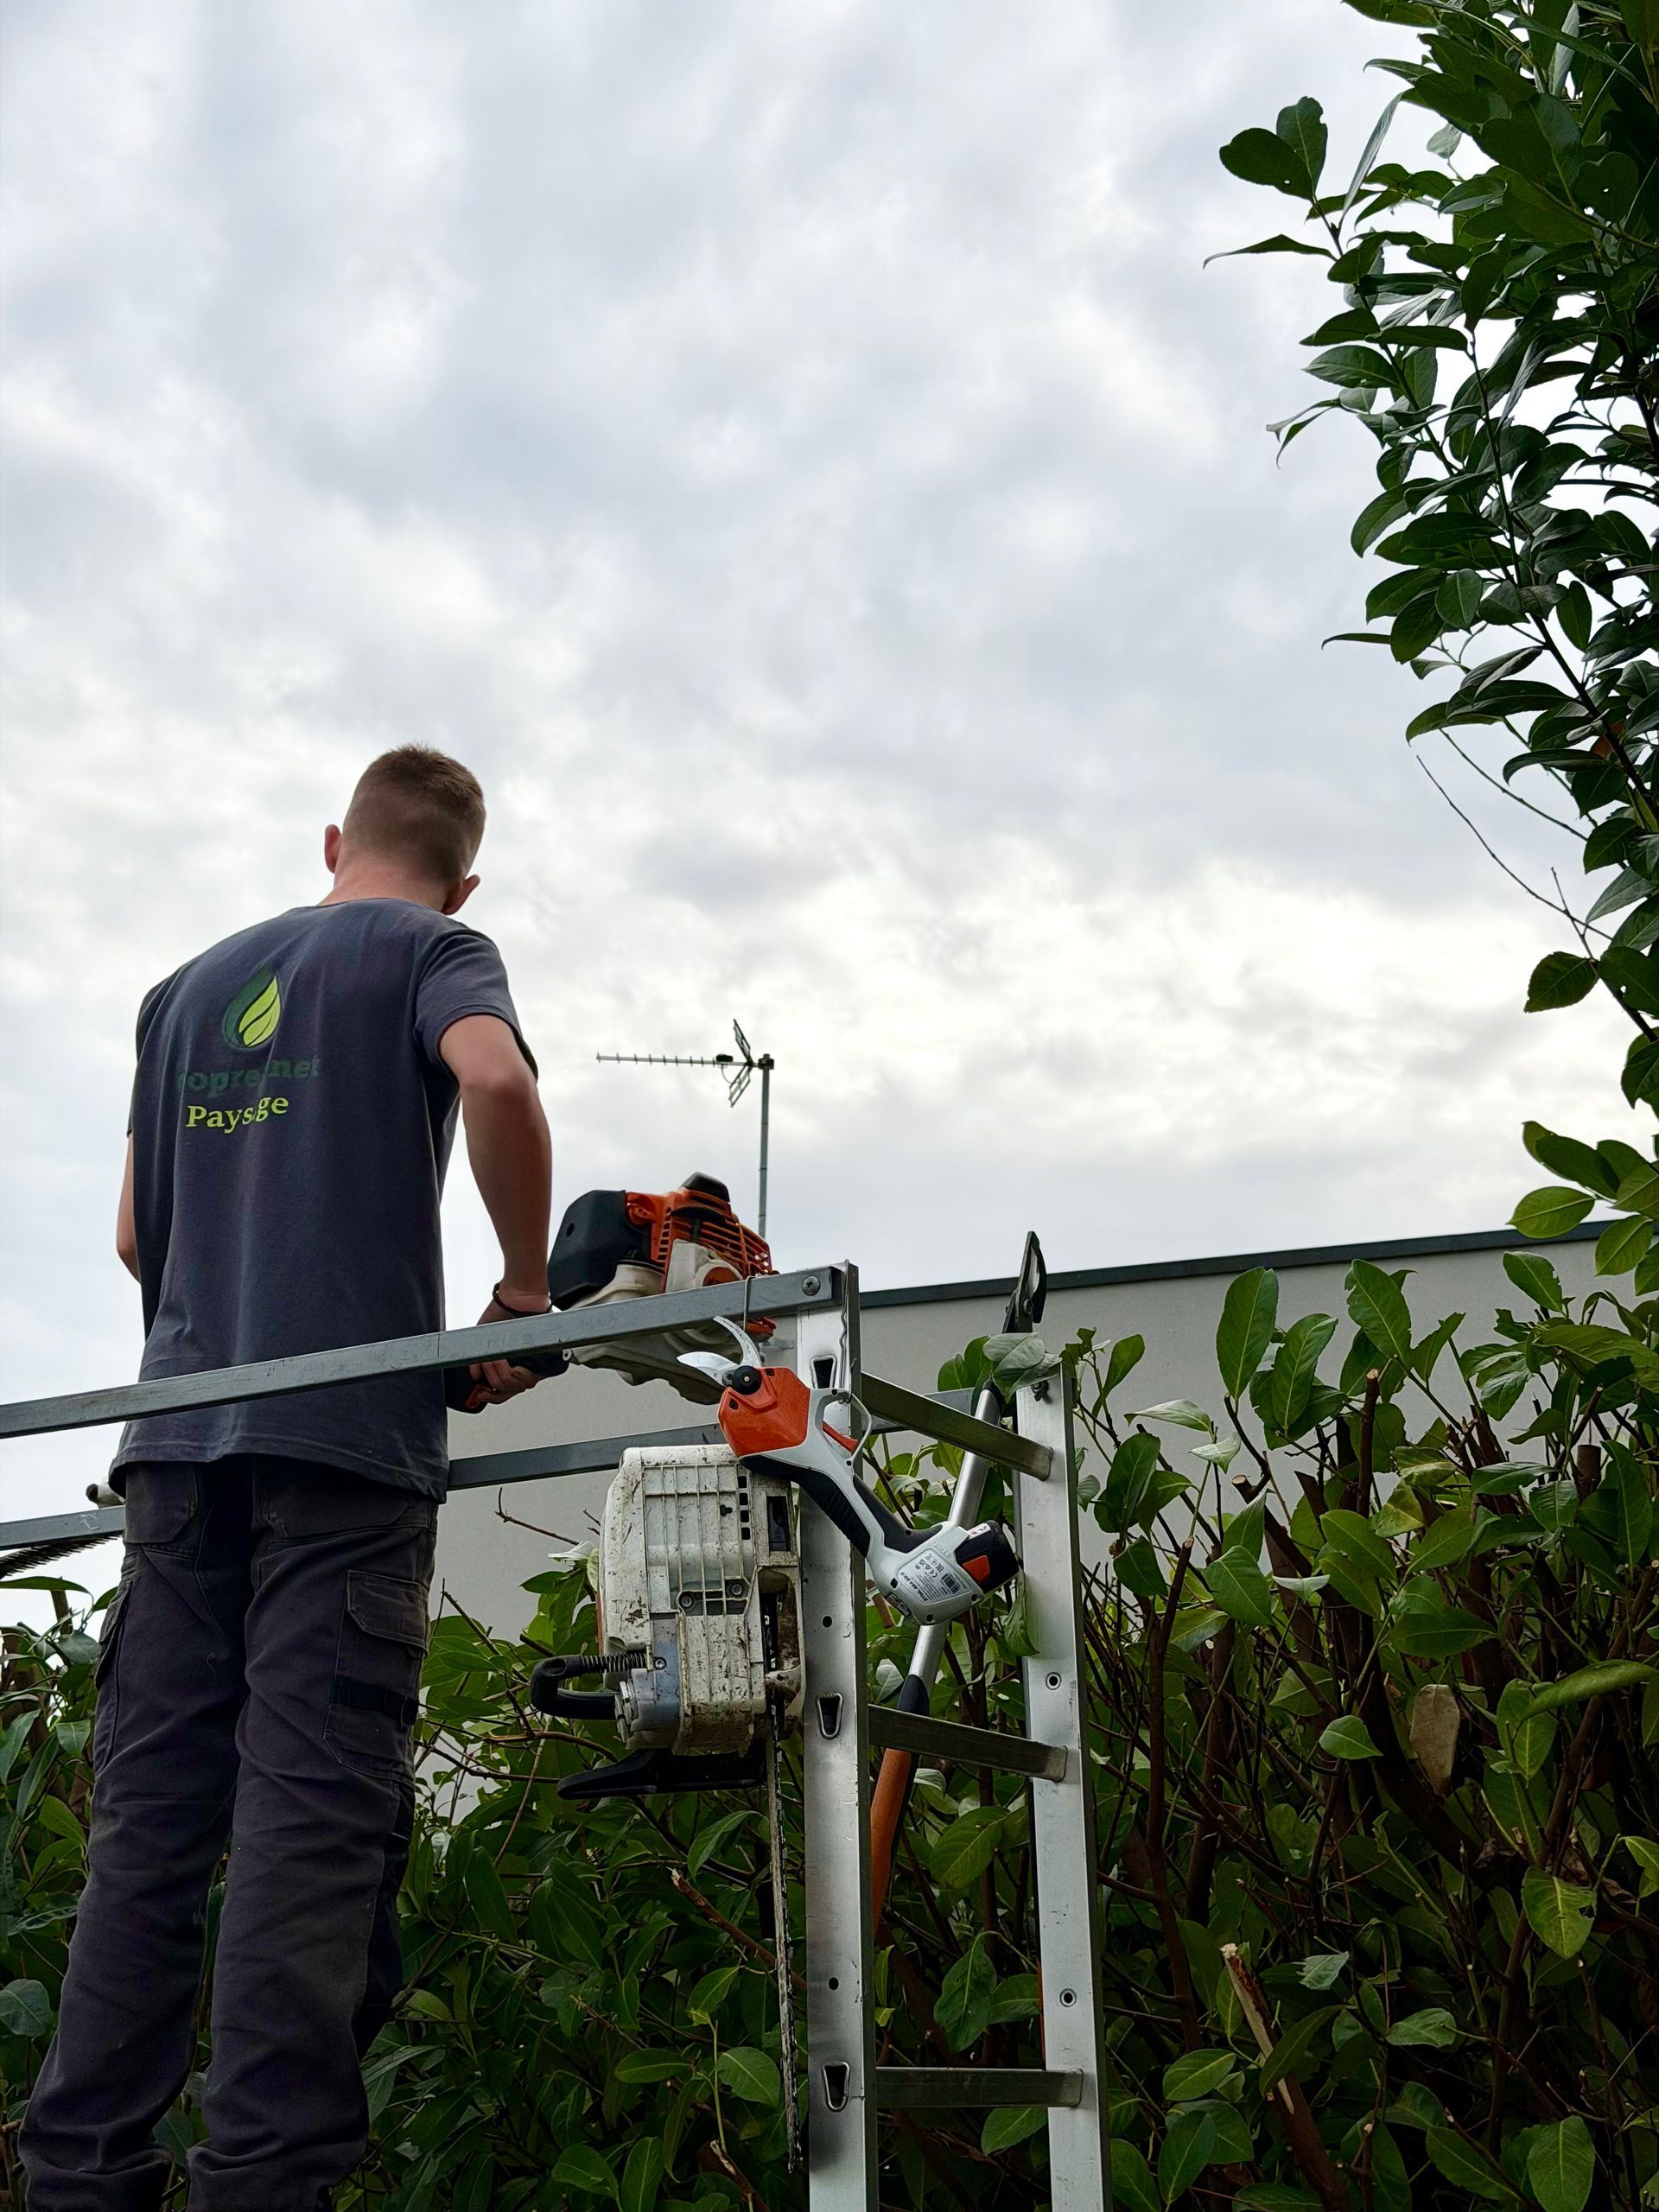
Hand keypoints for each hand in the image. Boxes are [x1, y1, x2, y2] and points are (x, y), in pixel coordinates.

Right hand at [469, 1291, 547, 1406]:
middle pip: (505, 1391)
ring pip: (508, 1384)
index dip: (490, 1395)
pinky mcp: (537, 1357)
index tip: (479, 1393)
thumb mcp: (484, 1336)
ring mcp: (531, 1363)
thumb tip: (475, 1376)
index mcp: (512, 1363)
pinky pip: (516, 1375)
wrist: (517, 1295)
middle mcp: (523, 1365)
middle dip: (490, 1380)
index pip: (504, 1392)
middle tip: (485, 1367)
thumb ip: (480, 1357)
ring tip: (493, 1357)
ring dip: (493, 1371)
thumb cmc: (504, 1311)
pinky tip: (500, 1358)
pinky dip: (500, 1367)